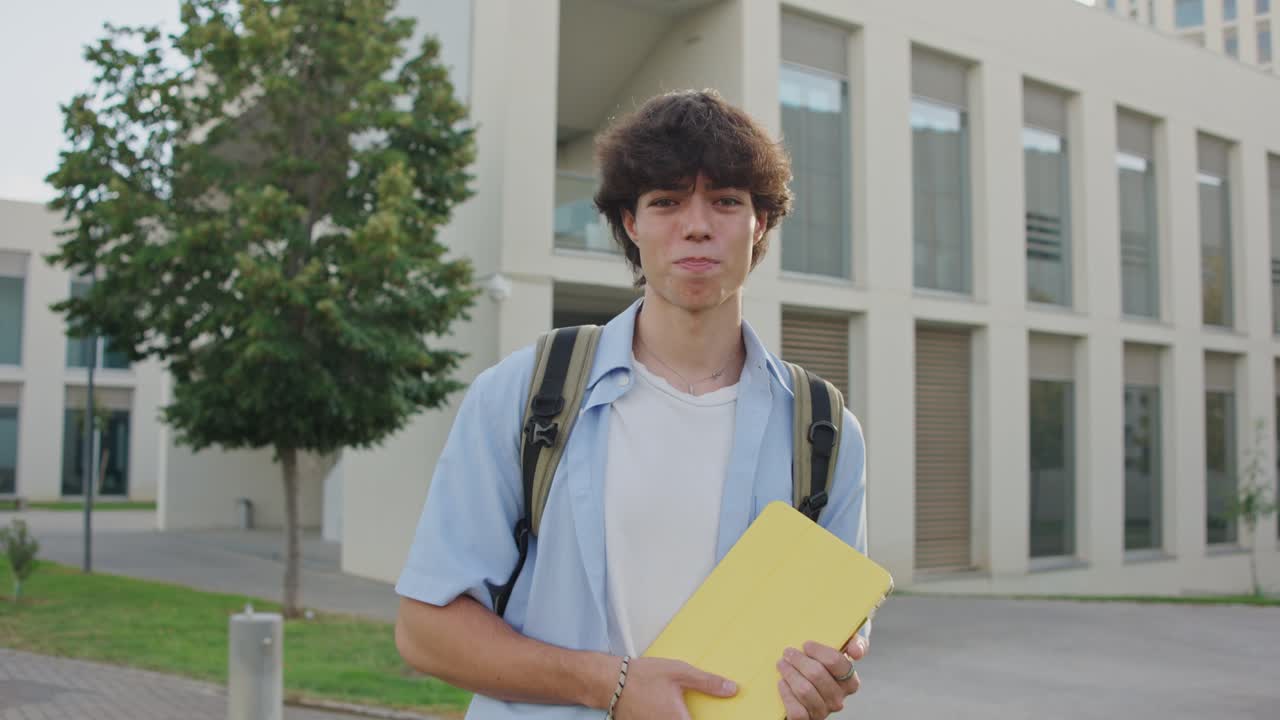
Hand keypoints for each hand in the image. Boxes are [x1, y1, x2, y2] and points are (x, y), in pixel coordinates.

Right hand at [610, 657, 736, 718]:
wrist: (610, 681)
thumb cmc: (642, 676)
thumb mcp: (680, 672)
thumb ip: (707, 683)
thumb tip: (731, 689)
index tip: (717, 715)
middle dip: (690, 715)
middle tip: (687, 706)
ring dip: (678, 716)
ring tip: (673, 704)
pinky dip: (664, 716)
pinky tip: (661, 706)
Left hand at [776, 635, 867, 719]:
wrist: (809, 682)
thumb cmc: (825, 663)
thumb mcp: (843, 649)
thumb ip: (855, 643)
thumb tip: (856, 652)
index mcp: (850, 681)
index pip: (837, 662)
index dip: (819, 651)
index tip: (806, 645)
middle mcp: (838, 698)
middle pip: (817, 674)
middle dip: (799, 660)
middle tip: (788, 652)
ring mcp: (823, 711)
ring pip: (805, 690)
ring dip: (790, 674)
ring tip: (782, 664)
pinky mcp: (808, 719)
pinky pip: (797, 711)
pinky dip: (787, 695)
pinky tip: (782, 683)